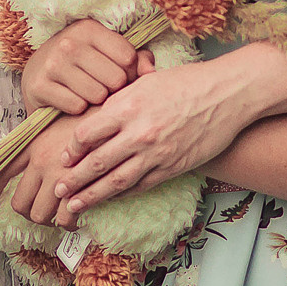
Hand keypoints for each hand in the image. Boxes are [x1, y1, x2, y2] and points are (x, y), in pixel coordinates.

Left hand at [0, 111, 84, 226]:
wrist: (125, 109)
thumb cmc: (95, 111)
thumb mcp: (60, 118)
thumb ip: (41, 139)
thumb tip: (29, 160)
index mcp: (33, 143)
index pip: (0, 172)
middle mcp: (43, 160)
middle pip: (21, 204)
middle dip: (31, 213)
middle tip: (43, 211)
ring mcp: (61, 176)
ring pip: (43, 216)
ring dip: (52, 220)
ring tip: (64, 214)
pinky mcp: (83, 188)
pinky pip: (69, 218)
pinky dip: (74, 222)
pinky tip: (81, 214)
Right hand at [23, 20, 152, 114]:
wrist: (36, 73)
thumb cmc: (81, 63)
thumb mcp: (107, 52)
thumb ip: (137, 59)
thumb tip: (151, 72)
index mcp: (89, 28)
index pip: (128, 57)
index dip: (129, 72)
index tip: (118, 72)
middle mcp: (69, 43)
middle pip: (115, 79)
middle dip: (113, 88)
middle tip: (102, 86)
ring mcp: (52, 63)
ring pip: (97, 95)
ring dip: (96, 100)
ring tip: (87, 92)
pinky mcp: (38, 85)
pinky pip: (76, 106)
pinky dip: (77, 108)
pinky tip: (71, 98)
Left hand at [52, 48, 268, 217]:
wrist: (228, 94)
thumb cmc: (188, 81)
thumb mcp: (147, 80)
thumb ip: (121, 99)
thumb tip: (99, 115)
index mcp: (129, 105)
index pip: (87, 133)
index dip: (72, 148)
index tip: (64, 157)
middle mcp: (139, 132)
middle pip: (97, 162)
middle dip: (73, 180)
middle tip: (57, 190)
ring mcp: (157, 153)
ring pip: (116, 181)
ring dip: (92, 196)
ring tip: (74, 206)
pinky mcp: (173, 166)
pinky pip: (141, 185)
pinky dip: (122, 194)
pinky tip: (110, 199)